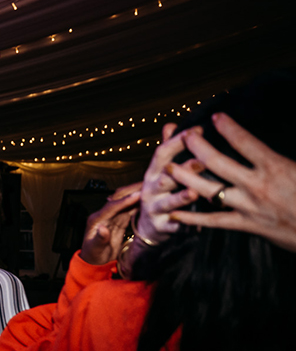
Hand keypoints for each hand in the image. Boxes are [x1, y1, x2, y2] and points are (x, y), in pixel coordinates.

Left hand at [79, 182, 140, 265]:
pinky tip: (148, 201)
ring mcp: (112, 217)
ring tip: (152, 188)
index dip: (125, 200)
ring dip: (137, 195)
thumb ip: (99, 239)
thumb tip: (103, 229)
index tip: (137, 195)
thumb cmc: (93, 256)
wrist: (94, 262)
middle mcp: (104, 215)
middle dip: (132, 191)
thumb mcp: (95, 250)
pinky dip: (138, 205)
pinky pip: (129, 210)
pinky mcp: (118, 221)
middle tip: (148, 184)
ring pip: (126, 203)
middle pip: (119, 199)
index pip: (112, 206)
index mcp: (96, 219)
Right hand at [136, 122, 202, 244]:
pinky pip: (174, 226)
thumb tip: (171, 124)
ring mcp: (155, 209)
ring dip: (180, 198)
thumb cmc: (161, 192)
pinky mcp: (161, 227)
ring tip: (194, 193)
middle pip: (165, 178)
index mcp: (153, 173)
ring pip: (168, 203)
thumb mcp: (160, 171)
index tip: (197, 130)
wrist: (148, 226)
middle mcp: (151, 189)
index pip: (162, 153)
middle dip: (182, 170)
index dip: (177, 142)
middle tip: (202, 161)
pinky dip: (186, 225)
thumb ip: (168, 149)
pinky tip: (199, 224)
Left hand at [169, 112, 295, 252]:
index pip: (245, 142)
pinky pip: (213, 221)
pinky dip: (192, 218)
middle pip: (218, 162)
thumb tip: (282, 135)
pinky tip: (175, 213)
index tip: (216, 117)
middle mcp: (257, 185)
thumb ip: (285, 155)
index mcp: (275, 167)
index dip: (229, 127)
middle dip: (198, 147)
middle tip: (185, 136)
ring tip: (168, 168)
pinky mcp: (245, 225)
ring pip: (209, 189)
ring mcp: (248, 206)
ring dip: (186, 177)